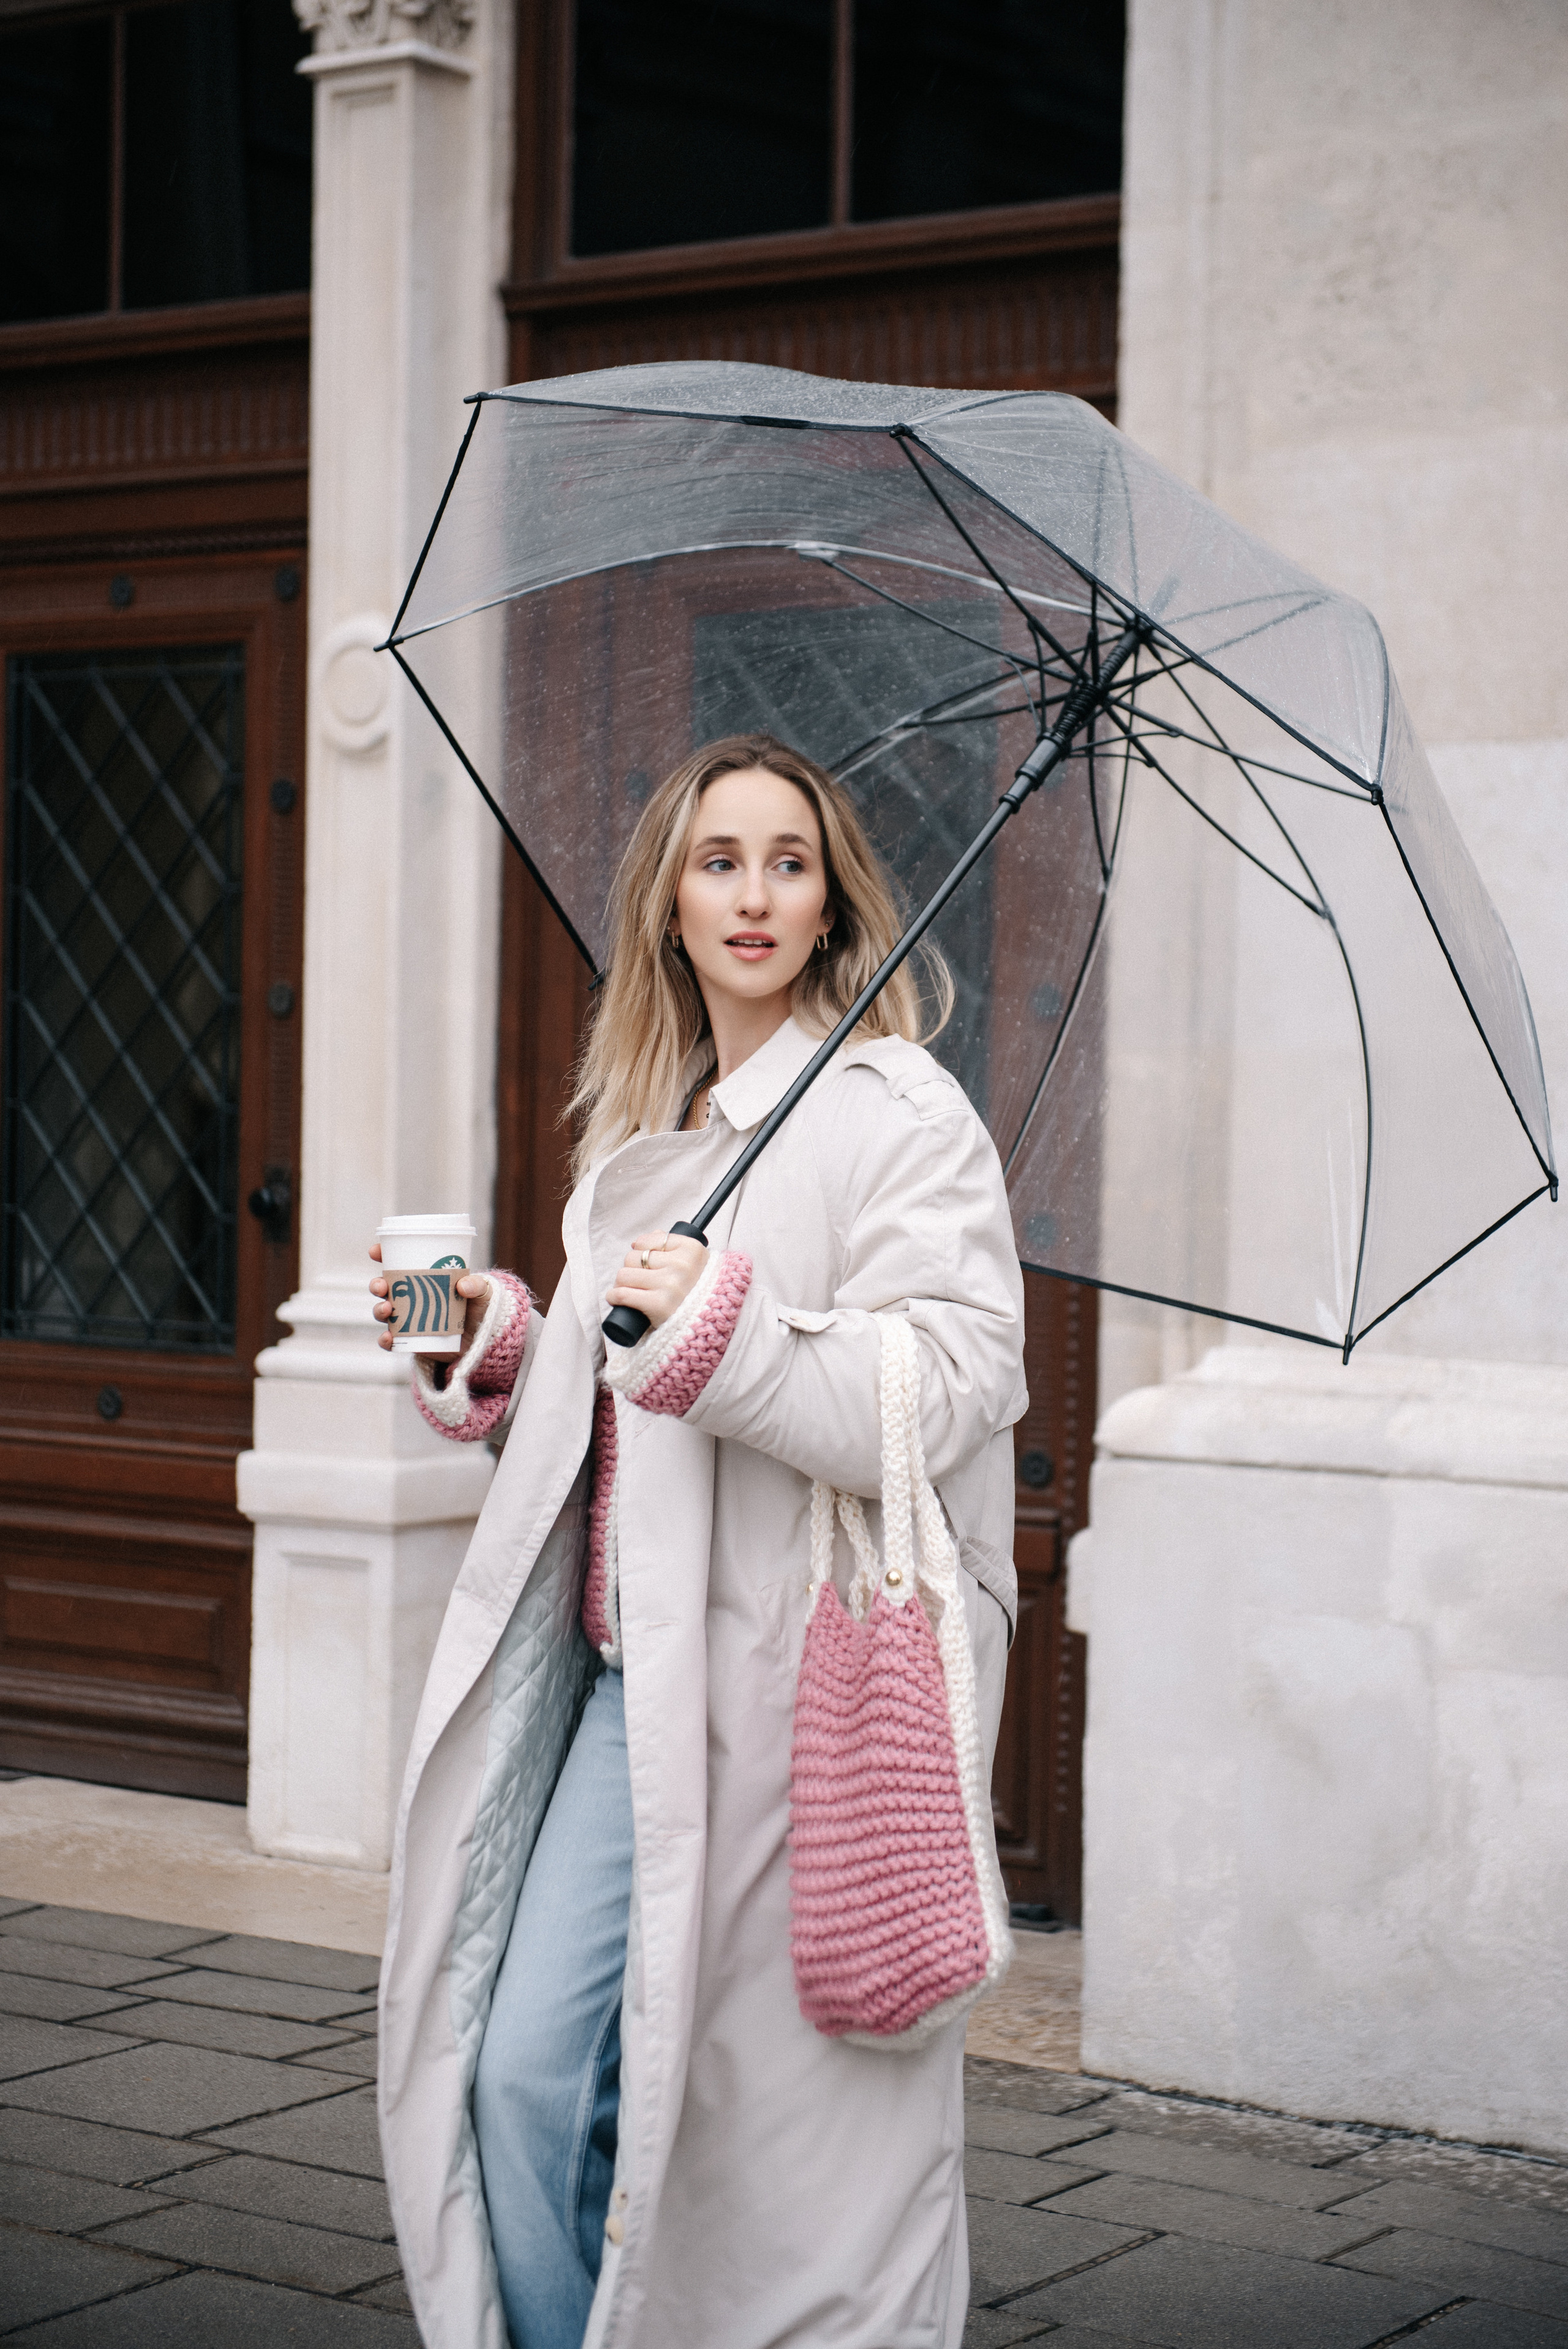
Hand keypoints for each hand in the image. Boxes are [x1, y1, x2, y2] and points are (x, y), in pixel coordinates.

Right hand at [369, 1241, 491, 1359]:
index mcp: (423, 1278)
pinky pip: (391, 1340)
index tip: (375, 1251)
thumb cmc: (479, 1307)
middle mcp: (411, 1297)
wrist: (483, 1337)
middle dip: (377, 1285)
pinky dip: (385, 1340)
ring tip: (387, 1309)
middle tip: (381, 1286)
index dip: (382, 1255)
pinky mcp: (410, 1339)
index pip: (398, 1263)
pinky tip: (388, 1338)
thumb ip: (477, 1285)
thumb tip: (462, 1286)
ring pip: (384, 1312)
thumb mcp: (482, 1291)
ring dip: (378, 1309)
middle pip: (384, 1288)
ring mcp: (408, 1318)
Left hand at [604, 1231, 706, 1330]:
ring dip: (621, 1283)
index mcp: (691, 1249)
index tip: (645, 1262)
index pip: (648, 1241)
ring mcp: (670, 1285)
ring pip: (624, 1274)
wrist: (707, 1319)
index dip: (641, 1251)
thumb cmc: (695, 1289)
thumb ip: (670, 1244)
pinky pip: (622, 1294)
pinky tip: (616, 1298)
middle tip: (636, 1280)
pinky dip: (614, 1297)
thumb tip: (642, 1240)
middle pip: (633, 1257)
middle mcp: (681, 1265)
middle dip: (631, 1268)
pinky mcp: (659, 1305)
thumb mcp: (693, 1261)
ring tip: (629, 1290)